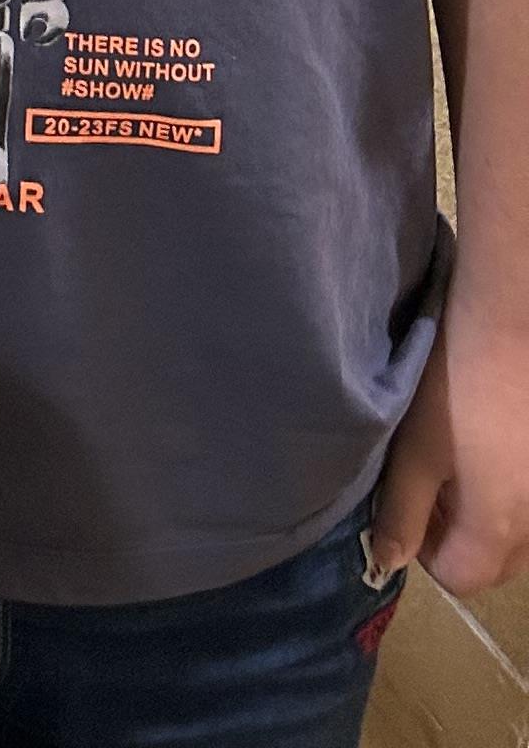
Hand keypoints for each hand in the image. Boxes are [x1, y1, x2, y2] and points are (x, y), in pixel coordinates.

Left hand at [372, 295, 528, 594]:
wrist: (510, 326)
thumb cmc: (455, 387)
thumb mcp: (415, 450)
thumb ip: (401, 512)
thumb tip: (390, 561)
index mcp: (501, 527)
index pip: (462, 579)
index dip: (426, 550)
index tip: (411, 504)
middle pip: (495, 565)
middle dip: (459, 538)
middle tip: (435, 482)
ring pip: (519, 539)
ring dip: (489, 518)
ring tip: (464, 459)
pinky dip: (512, 495)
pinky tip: (493, 446)